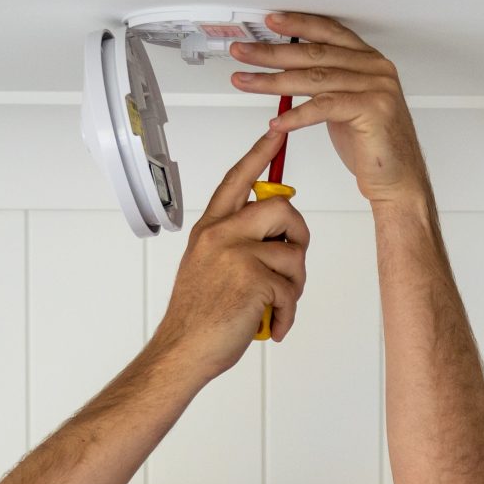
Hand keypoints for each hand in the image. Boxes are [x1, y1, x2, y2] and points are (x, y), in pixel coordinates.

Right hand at [149, 126, 311, 379]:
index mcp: (210, 228)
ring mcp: (237, 254)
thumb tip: (277, 235)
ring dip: (295, 284)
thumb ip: (237, 243)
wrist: (184, 350)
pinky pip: (293, 288)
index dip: (259, 155)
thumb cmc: (200, 315)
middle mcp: (221, 234)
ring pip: (295, 252)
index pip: (237, 180)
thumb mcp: (210, 266)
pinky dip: (290, 313)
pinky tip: (274, 324)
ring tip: (276, 304)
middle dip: (299, 236)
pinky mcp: (253, 278)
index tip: (276, 133)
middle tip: (292, 264)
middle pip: (283, 209)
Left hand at [227, 12, 431, 207]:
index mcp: (369, 61)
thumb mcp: (344, 105)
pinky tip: (277, 122)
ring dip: (273, 81)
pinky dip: (296, 115)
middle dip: (272, 53)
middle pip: (315, 54)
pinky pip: (324, 106)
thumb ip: (325, 84)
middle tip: (243, 52)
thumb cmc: (371, 146)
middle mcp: (375, 68)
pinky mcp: (373, 109)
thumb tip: (288, 71)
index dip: (297, 25)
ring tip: (247, 82)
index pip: (328, 32)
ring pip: (315, 79)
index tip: (269, 23)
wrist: (397, 179)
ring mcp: (377, 86)